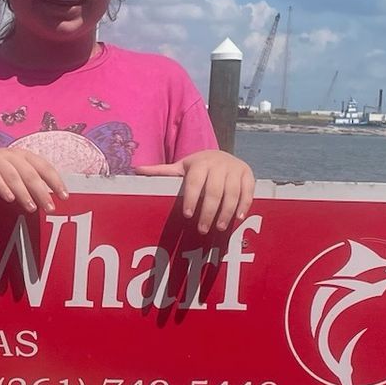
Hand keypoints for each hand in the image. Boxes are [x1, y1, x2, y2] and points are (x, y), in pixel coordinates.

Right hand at [0, 147, 68, 213]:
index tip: (64, 197)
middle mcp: (10, 153)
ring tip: (31, 208)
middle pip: (30, 172)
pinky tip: (9, 198)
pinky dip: (1, 185)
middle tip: (50, 208)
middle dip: (41, 191)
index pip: (44, 166)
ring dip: (23, 192)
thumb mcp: (13, 180)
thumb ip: (28, 187)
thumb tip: (50, 204)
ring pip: (12, 174)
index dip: (55, 181)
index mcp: (23, 156)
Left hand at [134, 149, 255, 233]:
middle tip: (202, 229)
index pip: (195, 182)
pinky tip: (238, 218)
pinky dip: (244, 205)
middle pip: (215, 191)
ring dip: (226, 212)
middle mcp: (219, 164)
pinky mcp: (248, 174)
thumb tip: (136, 170)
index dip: (192, 198)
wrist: (222, 155)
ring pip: (232, 193)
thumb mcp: (180, 167)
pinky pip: (248, 191)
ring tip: (219, 228)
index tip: (187, 215)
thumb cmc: (197, 167)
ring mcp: (235, 169)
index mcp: (200, 163)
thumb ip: (161, 171)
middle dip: (209, 211)